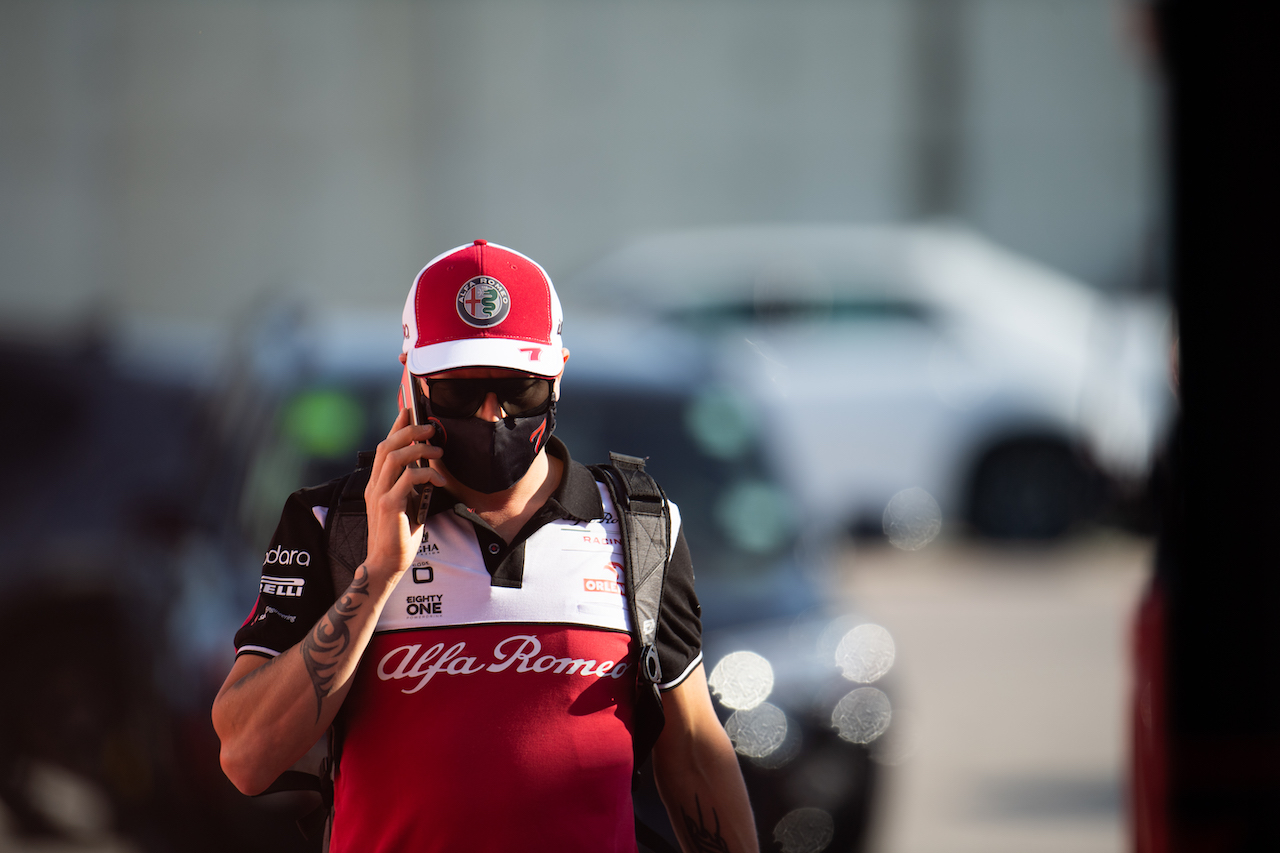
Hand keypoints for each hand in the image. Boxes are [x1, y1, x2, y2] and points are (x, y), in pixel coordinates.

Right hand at [363, 408, 444, 585]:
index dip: (396, 426)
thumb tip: (427, 465)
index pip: (384, 446)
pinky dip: (426, 474)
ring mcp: (379, 494)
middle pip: (388, 445)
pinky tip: (439, 479)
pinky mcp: (389, 505)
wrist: (386, 562)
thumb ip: (410, 485)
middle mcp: (374, 484)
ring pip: (395, 457)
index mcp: (377, 482)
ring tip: (438, 450)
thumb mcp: (406, 503)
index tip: (408, 410)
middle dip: (409, 431)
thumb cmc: (399, 534)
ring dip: (419, 449)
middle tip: (430, 427)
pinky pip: (408, 479)